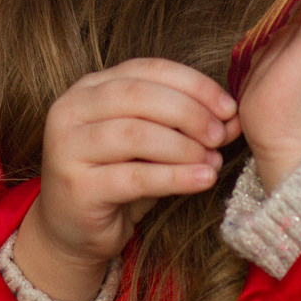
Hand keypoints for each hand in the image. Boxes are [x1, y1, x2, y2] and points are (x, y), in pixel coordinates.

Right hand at [13, 58, 240, 300]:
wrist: (74, 231)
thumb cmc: (117, 179)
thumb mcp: (151, 144)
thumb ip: (184, 125)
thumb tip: (232, 119)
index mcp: (89, 87)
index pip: (146, 69)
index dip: (192, 84)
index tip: (228, 107)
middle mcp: (71, 110)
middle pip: (138, 96)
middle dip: (189, 112)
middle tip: (220, 135)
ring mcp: (67, 148)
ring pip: (135, 134)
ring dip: (183, 146)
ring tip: (212, 161)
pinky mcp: (77, 187)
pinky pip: (135, 177)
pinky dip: (176, 177)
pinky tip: (203, 180)